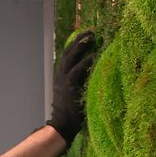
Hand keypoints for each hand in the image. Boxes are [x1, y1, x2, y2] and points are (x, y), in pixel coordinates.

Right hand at [47, 31, 95, 147]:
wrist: (62, 125)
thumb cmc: (70, 114)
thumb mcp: (72, 95)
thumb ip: (77, 85)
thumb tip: (91, 78)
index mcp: (60, 77)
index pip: (66, 56)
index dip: (74, 45)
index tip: (84, 36)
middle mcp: (60, 76)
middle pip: (68, 52)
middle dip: (78, 40)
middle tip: (89, 31)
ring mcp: (64, 80)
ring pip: (71, 57)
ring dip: (81, 45)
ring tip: (91, 36)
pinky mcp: (70, 85)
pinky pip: (79, 69)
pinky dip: (87, 61)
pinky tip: (95, 54)